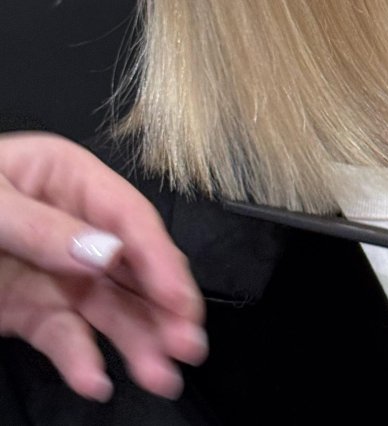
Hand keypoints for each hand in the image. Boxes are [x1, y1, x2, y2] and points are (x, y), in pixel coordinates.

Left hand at [0, 132, 206, 401]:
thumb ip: (44, 229)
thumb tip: (107, 253)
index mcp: (65, 178)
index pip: (128, 218)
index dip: (160, 259)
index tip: (180, 301)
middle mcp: (70, 223)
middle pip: (130, 265)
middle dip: (162, 306)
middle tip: (188, 346)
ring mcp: (50, 268)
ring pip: (107, 305)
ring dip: (136, 339)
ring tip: (160, 376)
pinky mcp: (27, 307)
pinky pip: (64, 334)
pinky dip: (81, 358)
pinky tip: (94, 380)